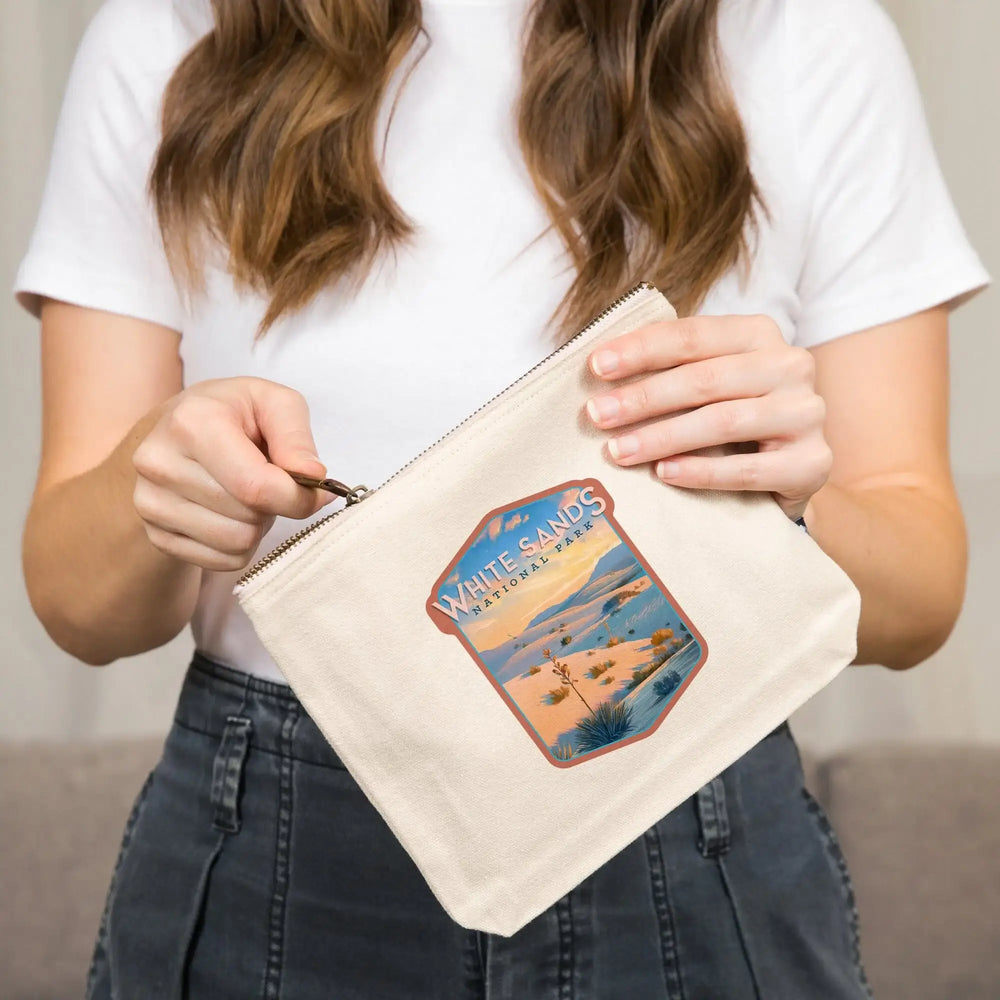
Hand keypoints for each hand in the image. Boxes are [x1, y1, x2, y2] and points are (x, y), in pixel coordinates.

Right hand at [131, 377, 336, 570]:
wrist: (174, 431)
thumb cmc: (232, 414)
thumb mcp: (273, 402)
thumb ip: (297, 438)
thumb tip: (313, 477)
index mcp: (192, 423)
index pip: (256, 486)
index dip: (298, 497)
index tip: (315, 491)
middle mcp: (161, 463)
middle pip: (248, 517)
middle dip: (273, 505)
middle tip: (265, 479)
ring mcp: (150, 502)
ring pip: (237, 543)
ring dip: (256, 525)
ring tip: (246, 494)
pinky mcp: (155, 534)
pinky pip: (222, 560)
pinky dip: (239, 544)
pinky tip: (229, 512)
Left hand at [585, 314, 831, 519]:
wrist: (788, 472)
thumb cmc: (732, 421)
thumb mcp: (706, 384)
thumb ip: (669, 370)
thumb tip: (598, 371)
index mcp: (759, 334)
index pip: (692, 336)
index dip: (641, 349)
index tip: (596, 367)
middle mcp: (790, 365)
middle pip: (705, 379)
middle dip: (644, 397)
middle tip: (597, 415)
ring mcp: (807, 413)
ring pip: (723, 421)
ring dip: (663, 436)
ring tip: (619, 450)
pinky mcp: (813, 462)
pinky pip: (748, 469)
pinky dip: (701, 472)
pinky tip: (664, 474)